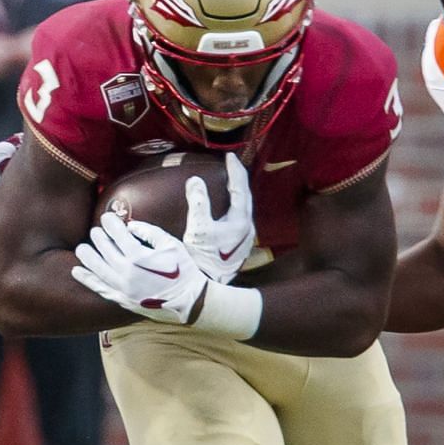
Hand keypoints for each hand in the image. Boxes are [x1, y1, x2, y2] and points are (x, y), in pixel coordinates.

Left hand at [72, 211, 211, 324]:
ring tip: (81, 248)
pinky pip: (100, 288)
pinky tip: (77, 271)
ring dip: (87, 257)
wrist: (190, 302)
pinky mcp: (122, 300)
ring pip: (97, 269)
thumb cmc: (184, 271)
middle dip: (98, 238)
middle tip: (95, 231)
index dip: (110, 224)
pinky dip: (87, 279)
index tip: (106, 217)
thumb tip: (131, 226)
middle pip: (104, 250)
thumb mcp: (172, 245)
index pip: (118, 235)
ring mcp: (123, 288)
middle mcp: (126, 272)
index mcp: (139, 256)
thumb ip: (150, 232)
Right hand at [180, 153, 254, 281]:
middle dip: (238, 179)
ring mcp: (245, 238)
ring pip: (244, 208)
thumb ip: (198, 202)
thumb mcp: (198, 228)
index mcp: (240, 220)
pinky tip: (224, 208)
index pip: (241, 188)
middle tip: (230, 165)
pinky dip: (232, 206)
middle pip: (246, 196)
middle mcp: (247, 228)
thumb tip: (196, 180)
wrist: (209, 288)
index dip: (235, 170)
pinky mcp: (238, 246)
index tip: (229, 156)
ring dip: (237, 193)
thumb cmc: (203, 259)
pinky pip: (238, 218)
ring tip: (228, 182)